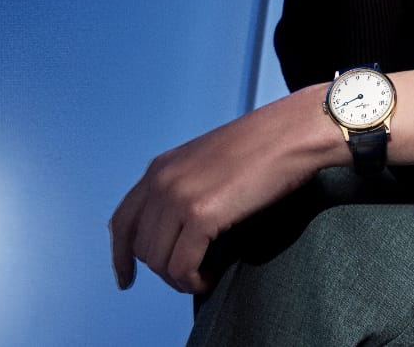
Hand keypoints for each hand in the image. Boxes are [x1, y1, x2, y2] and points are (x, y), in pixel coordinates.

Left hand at [109, 87, 334, 293]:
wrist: (293, 132)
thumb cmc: (264, 146)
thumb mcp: (208, 161)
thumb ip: (186, 187)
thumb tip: (182, 230)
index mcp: (160, 167)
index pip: (122, 221)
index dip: (120, 256)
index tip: (126, 279)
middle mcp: (161, 181)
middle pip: (142, 247)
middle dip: (164, 269)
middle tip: (192, 274)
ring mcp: (179, 197)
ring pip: (159, 261)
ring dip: (179, 278)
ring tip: (203, 276)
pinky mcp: (202, 214)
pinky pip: (182, 267)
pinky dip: (193, 281)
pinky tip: (210, 278)